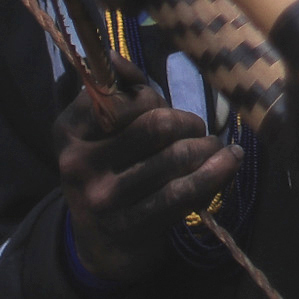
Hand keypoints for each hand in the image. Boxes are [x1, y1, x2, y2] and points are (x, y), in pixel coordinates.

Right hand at [55, 70, 239, 285]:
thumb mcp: (103, 128)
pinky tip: (231, 161)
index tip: (160, 108)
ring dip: (207, 147)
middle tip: (197, 129)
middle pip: (157, 125)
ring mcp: (103, 198)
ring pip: (176, 157)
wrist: (102, 240)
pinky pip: (183, 193)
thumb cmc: (113, 166)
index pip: (125, 98)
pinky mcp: (131, 225)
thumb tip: (116, 58)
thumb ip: (118, 89)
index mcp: (68, 131)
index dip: (152, 98)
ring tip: (214, 147)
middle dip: (189, 122)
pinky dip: (216, 172)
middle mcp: (79, 165)